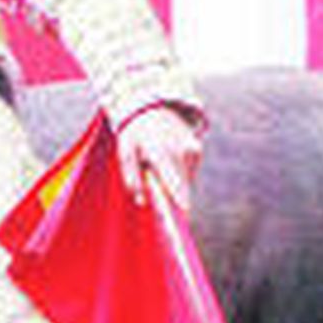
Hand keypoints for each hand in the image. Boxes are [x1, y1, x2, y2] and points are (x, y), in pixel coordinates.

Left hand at [117, 105, 204, 220]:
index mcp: (162, 152)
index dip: (180, 200)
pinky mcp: (197, 149)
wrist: (151, 106)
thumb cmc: (134, 133)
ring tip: (156, 164)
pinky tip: (165, 159)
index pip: (174, 182)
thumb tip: (142, 201)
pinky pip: (188, 171)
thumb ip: (132, 178)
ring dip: (172, 182)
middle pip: (182, 187)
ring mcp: (192, 149)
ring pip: (185, 180)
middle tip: (161, 199)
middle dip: (173, 197)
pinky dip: (177, 172)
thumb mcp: (125, 153)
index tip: (185, 215)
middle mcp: (181, 151)